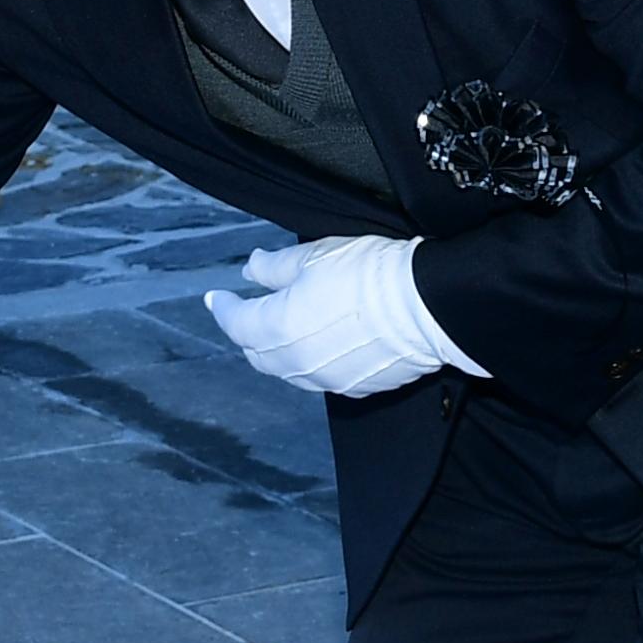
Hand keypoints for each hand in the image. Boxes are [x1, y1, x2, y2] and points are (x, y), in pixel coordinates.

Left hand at [204, 237, 465, 396]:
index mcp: (276, 327)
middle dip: (248, 333)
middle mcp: (294, 362)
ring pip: (288, 370)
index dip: (224, 307)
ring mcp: (325, 380)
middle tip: (248, 314)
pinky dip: (312, 362)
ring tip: (284, 331)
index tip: (217, 297)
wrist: (425, 306)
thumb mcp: (313, 256)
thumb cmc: (367, 273)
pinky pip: (321, 378)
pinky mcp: (355, 387)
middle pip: (258, 353)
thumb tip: (250, 269)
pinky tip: (322, 346)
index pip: (236, 322)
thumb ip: (274, 267)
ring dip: (279, 352)